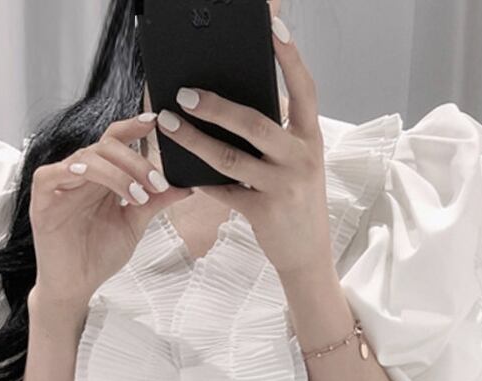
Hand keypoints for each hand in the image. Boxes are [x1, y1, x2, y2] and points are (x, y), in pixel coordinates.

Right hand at [28, 113, 192, 304]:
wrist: (77, 286)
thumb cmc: (100, 255)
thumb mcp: (134, 224)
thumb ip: (155, 202)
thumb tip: (185, 185)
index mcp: (101, 177)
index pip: (115, 141)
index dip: (133, 127)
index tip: (157, 123)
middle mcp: (80, 175)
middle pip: (106, 146)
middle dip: (136, 162)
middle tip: (158, 184)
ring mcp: (60, 185)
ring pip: (87, 158)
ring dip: (117, 174)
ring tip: (138, 197)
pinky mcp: (43, 199)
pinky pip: (52, 173)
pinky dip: (72, 170)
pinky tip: (88, 176)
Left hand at [153, 12, 332, 279]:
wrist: (307, 253)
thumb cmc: (296, 200)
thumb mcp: (297, 163)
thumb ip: (276, 135)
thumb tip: (232, 104)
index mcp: (311, 138)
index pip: (305, 89)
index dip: (290, 56)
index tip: (273, 26)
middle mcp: (301, 159)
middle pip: (255, 123)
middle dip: (216, 106)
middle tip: (184, 93)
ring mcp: (283, 186)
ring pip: (231, 158)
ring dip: (195, 139)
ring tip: (169, 123)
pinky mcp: (263, 213)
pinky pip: (224, 192)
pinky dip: (201, 181)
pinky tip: (180, 171)